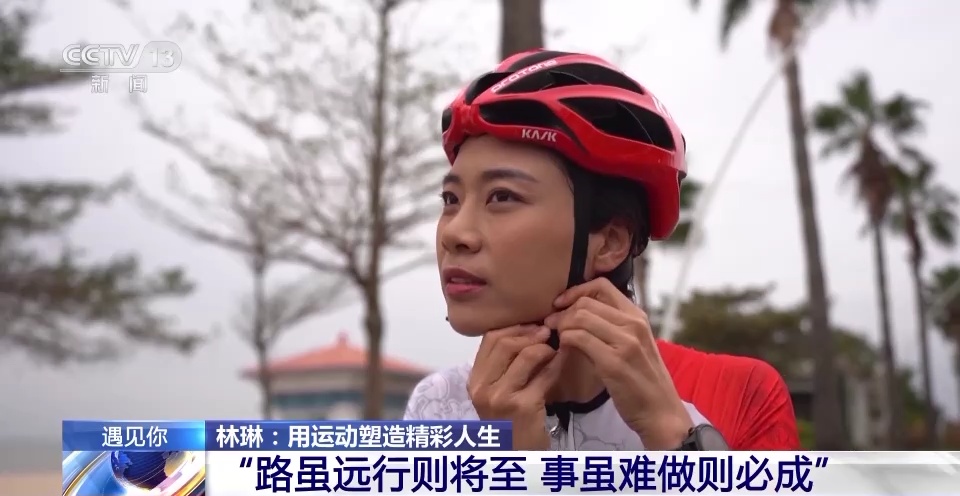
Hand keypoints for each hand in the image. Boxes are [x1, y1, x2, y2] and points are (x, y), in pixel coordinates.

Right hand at [468, 324, 562, 449]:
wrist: (516, 456)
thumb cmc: (510, 423)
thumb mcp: (498, 393)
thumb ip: (505, 366)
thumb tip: (529, 330)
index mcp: (474, 381)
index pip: (489, 339)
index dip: (513, 328)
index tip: (531, 326)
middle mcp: (482, 388)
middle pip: (505, 343)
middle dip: (530, 333)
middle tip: (547, 332)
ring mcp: (501, 397)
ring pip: (525, 355)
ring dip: (544, 347)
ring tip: (554, 349)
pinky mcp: (523, 406)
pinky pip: (544, 375)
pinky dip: (555, 365)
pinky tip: (561, 363)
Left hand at [544, 278, 693, 449]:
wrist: (661, 412)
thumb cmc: (643, 381)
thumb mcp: (634, 345)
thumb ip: (613, 327)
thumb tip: (580, 313)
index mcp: (637, 317)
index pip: (602, 286)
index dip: (576, 290)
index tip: (561, 304)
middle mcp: (633, 324)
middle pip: (586, 302)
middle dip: (563, 310)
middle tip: (550, 324)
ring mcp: (625, 342)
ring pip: (580, 317)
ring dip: (561, 325)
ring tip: (555, 336)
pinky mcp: (613, 362)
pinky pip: (579, 338)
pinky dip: (565, 340)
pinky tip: (563, 349)